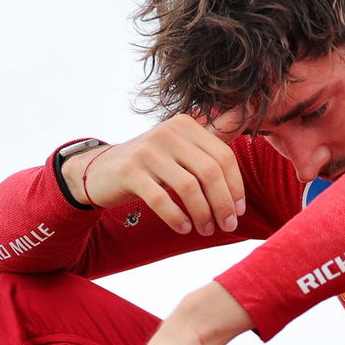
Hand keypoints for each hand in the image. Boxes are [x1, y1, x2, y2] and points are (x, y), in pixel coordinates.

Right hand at [67, 115, 245, 236]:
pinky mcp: (129, 171)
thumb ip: (209, 140)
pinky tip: (183, 229)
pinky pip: (160, 199)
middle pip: (210, 172)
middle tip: (227, 226)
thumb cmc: (150, 166)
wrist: (100, 172)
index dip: (236, 187)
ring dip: (202, 214)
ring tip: (205, 230)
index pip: (224, 156)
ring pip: (188, 187)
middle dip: (223, 204)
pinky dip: (176, 217)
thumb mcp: (180, 149)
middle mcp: (168, 132)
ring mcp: (147, 150)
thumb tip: (243, 114)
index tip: (239, 212)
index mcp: (186, 126)